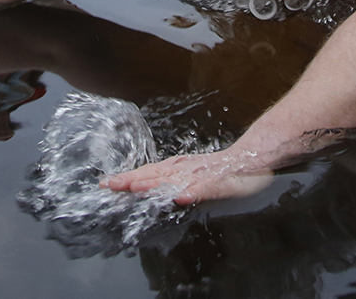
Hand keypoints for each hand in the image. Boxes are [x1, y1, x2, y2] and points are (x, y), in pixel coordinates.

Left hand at [101, 147, 274, 204]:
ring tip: (135, 188)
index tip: (106, 183)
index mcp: (177, 169)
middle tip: (110, 185)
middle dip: (132, 180)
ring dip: (154, 184)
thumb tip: (151, 189)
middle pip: (155, 174)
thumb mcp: (194, 178)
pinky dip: (192, 192)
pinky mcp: (217, 182)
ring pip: (174, 180)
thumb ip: (174, 183)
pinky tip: (181, 196)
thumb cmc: (222, 171)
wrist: (250, 159)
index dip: (127, 179)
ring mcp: (200, 175)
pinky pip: (203, 188)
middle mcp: (184, 169)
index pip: (147, 174)